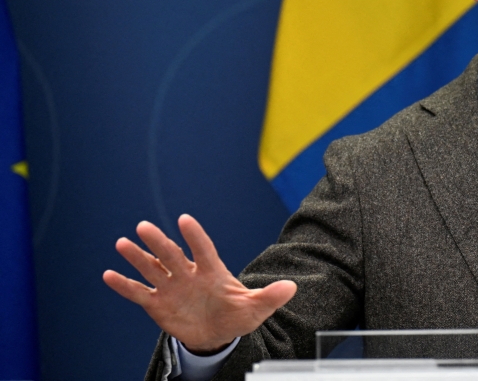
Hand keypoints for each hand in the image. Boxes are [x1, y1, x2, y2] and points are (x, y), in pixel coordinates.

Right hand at [103, 214, 295, 353]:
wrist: (217, 334)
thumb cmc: (237, 315)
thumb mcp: (257, 308)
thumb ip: (270, 296)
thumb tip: (292, 287)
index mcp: (212, 271)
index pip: (203, 249)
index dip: (195, 236)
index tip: (185, 220)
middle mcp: (189, 274)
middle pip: (172, 255)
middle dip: (159, 242)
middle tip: (144, 226)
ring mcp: (172, 287)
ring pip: (152, 268)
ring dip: (137, 257)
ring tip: (122, 243)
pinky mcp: (158, 304)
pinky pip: (139, 293)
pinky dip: (124, 285)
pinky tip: (108, 274)